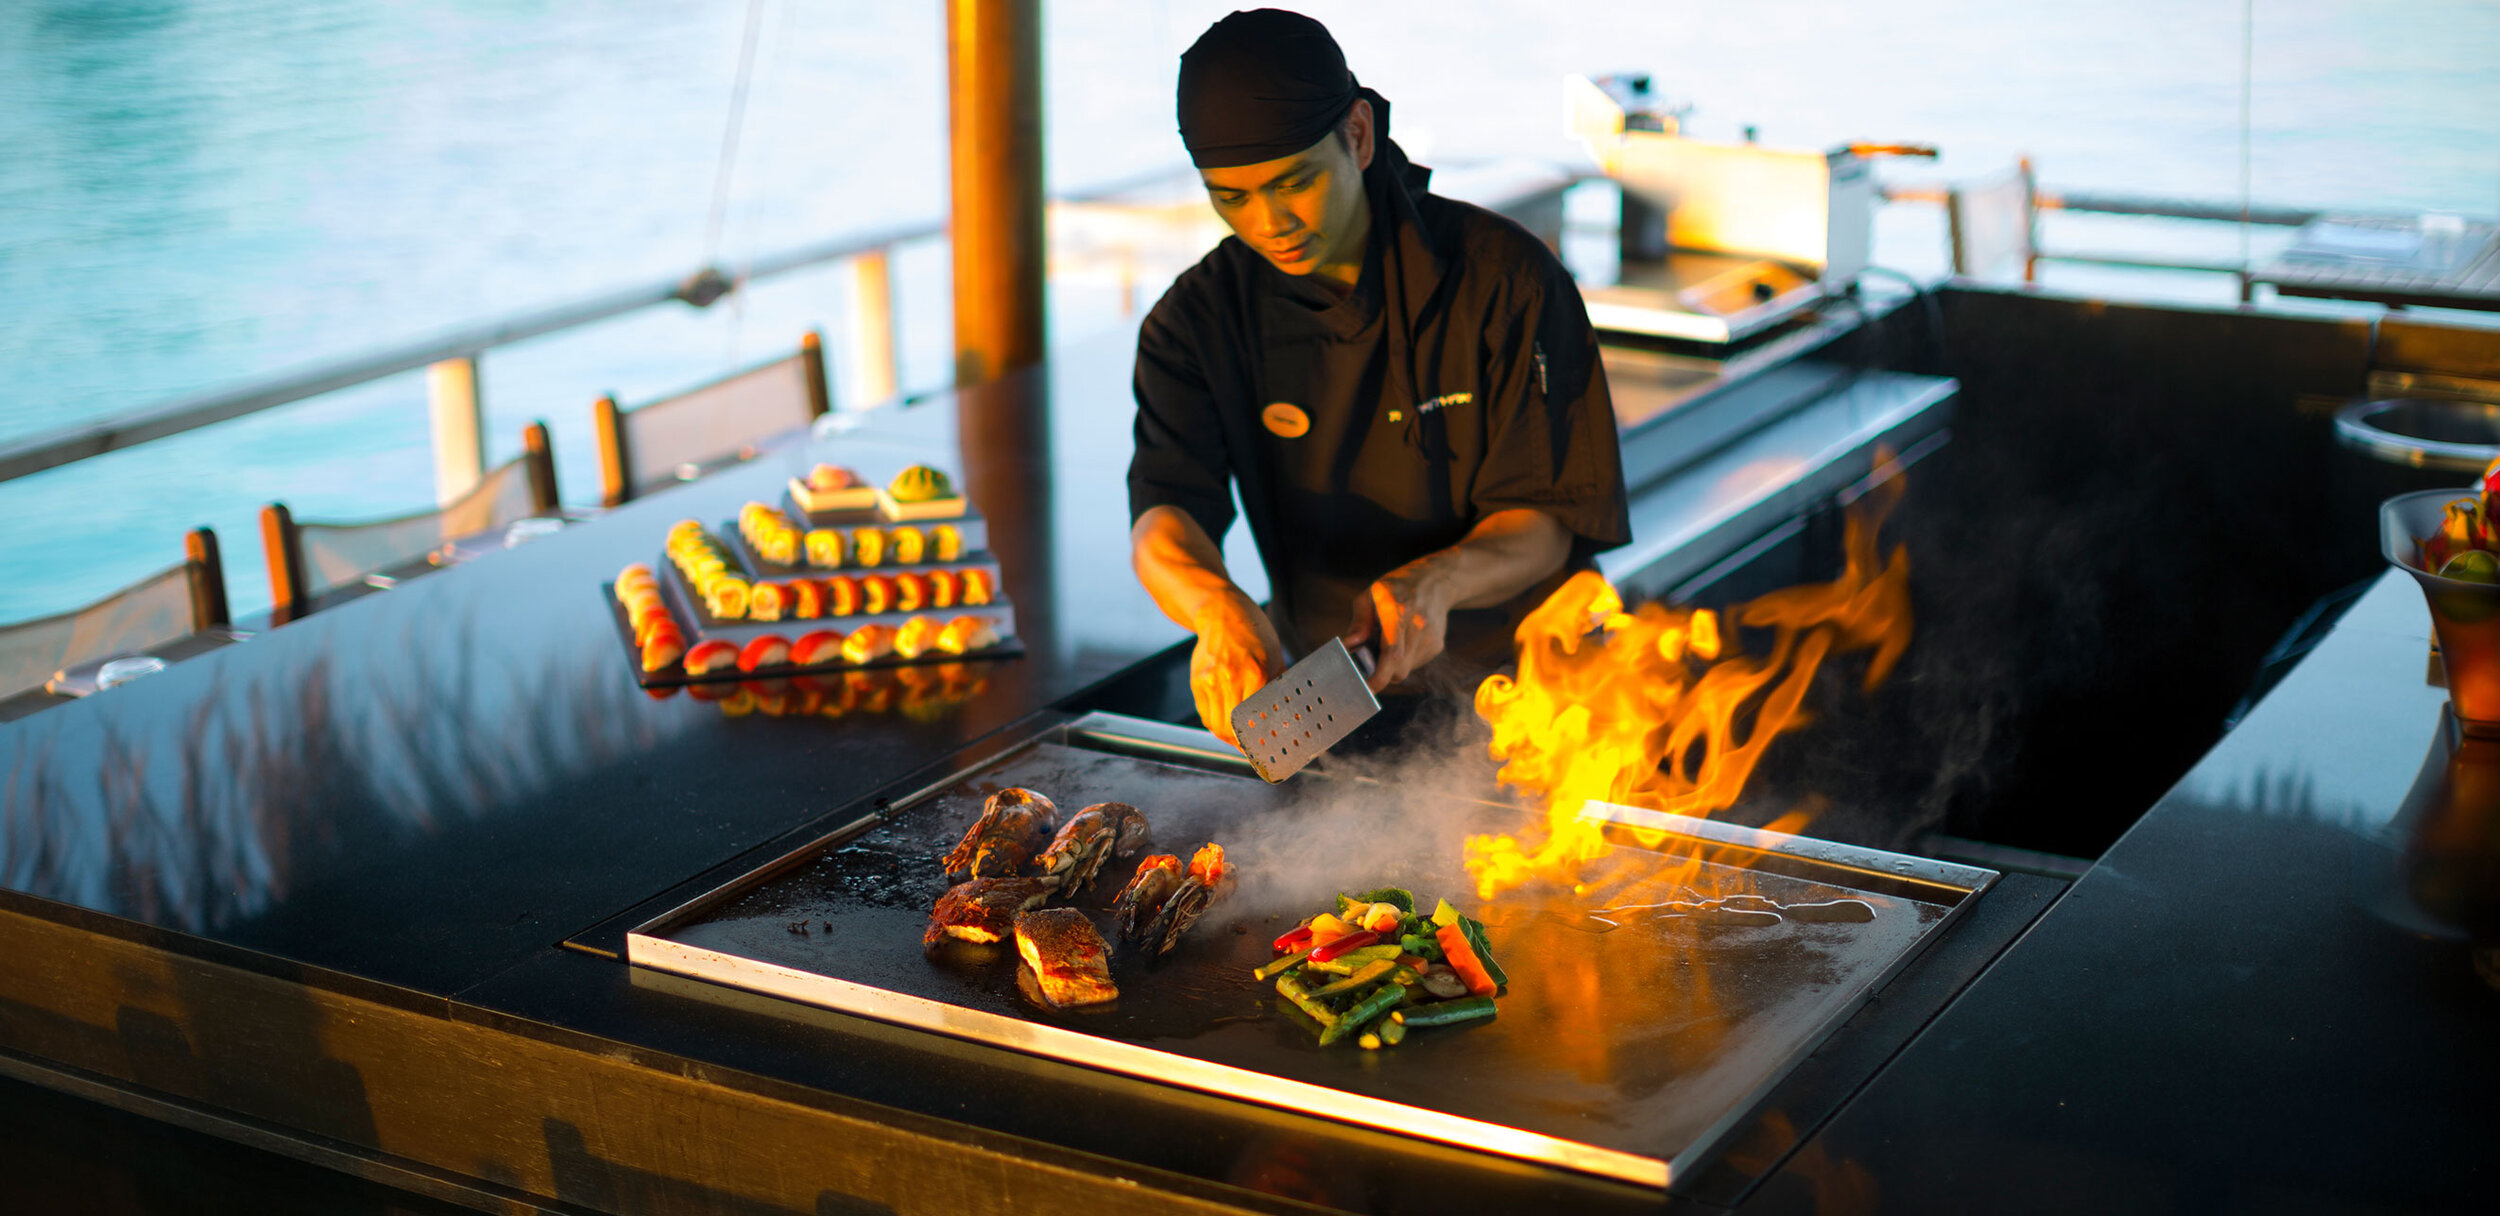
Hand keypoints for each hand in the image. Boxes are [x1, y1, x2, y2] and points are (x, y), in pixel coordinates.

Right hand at [1190, 594, 1285, 745]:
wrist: (1221, 613)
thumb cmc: (1254, 633)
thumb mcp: (1274, 658)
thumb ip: (1278, 689)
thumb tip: (1288, 718)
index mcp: (1255, 673)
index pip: (1255, 720)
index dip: (1258, 740)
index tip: (1266, 748)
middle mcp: (1229, 678)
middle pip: (1230, 729)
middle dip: (1241, 744)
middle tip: (1253, 747)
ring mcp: (1210, 680)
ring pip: (1215, 725)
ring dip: (1227, 736)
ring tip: (1240, 738)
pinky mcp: (1197, 680)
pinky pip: (1204, 713)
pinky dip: (1215, 723)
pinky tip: (1226, 722)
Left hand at [1342, 560, 1451, 692]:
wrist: (1435, 581)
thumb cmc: (1396, 587)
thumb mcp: (1370, 595)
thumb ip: (1359, 622)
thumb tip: (1350, 645)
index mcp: (1398, 612)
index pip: (1392, 653)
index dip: (1379, 675)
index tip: (1366, 687)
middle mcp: (1418, 627)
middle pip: (1399, 669)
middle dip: (1380, 672)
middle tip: (1368, 658)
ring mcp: (1431, 638)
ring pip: (1405, 670)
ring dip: (1391, 665)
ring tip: (1387, 641)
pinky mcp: (1437, 645)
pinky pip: (1414, 664)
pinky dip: (1403, 659)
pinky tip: (1402, 640)